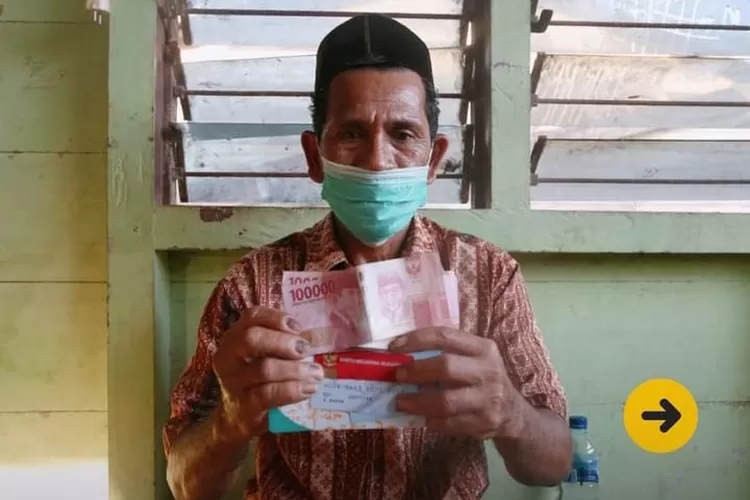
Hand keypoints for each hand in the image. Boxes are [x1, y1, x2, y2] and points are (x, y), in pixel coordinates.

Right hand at [211, 306, 323, 439]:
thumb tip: (313, 335)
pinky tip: (309, 389)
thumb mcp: (262, 357)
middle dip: (283, 342)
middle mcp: (227, 357)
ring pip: (264, 368)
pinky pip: (269, 394)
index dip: (276, 318)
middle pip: (251, 338)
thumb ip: (279, 343)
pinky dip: (293, 390)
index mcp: (234, 338)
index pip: (251, 316)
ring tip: (316, 373)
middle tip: (306, 350)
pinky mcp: (243, 406)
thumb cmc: (256, 380)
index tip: (298, 328)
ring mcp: (232, 382)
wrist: (236, 419)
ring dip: (295, 369)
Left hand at [388, 327, 521, 439]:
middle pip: (446, 366)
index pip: (446, 336)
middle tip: (396, 375)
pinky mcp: (486, 422)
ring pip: (446, 400)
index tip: (393, 346)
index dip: (416, 339)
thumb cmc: (482, 379)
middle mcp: (489, 370)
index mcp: (483, 348)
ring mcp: (489, 398)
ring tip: (401, 402)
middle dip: (416, 371)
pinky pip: (451, 423)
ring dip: (418, 401)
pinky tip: (422, 418)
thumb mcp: (473, 359)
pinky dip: (432, 421)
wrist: (513, 412)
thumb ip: (446, 354)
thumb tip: (401, 356)